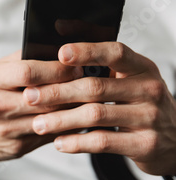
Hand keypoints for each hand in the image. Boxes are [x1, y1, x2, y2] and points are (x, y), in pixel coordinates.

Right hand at [0, 51, 82, 160]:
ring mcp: (6, 132)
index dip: (58, 68)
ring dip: (76, 109)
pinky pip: (50, 136)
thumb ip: (20, 60)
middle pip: (45, 98)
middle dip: (74, 89)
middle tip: (94, 81)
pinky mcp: (16, 149)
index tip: (77, 63)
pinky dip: (67, 126)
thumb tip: (56, 49)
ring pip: (52, 120)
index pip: (29, 72)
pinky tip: (78, 118)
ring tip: (93, 99)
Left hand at [24, 42, 175, 174]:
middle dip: (57, 92)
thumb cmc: (139, 104)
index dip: (87, 51)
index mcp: (141, 67)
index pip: (114, 53)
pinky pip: (103, 142)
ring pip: (95, 115)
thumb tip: (60, 35)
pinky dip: (77, 142)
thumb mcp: (129, 79)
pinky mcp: (145, 144)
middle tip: (30, 96)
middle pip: (95, 87)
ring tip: (37, 124)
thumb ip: (100, 63)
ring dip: (61, 120)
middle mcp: (148, 89)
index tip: (60, 53)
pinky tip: (58, 142)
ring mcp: (149, 117)